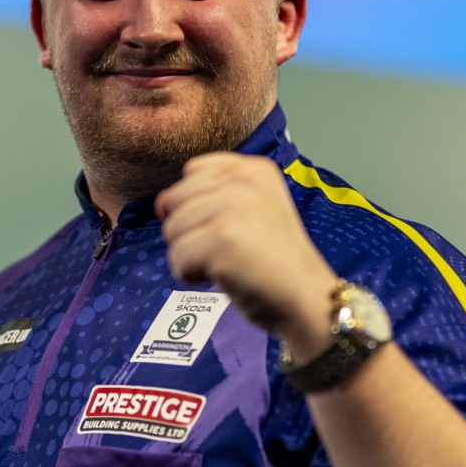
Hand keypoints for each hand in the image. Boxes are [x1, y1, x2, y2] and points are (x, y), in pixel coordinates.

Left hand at [155, 153, 337, 358]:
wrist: (305, 298)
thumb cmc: (274, 260)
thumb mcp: (252, 207)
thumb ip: (208, 195)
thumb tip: (160, 203)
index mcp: (253, 168)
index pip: (192, 172)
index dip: (199, 205)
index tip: (230, 225)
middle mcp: (243, 180)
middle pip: (176, 200)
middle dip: (191, 231)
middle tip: (230, 247)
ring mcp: (233, 208)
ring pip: (172, 230)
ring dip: (191, 255)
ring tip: (228, 261)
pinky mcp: (222, 240)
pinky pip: (177, 258)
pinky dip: (191, 275)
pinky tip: (223, 276)